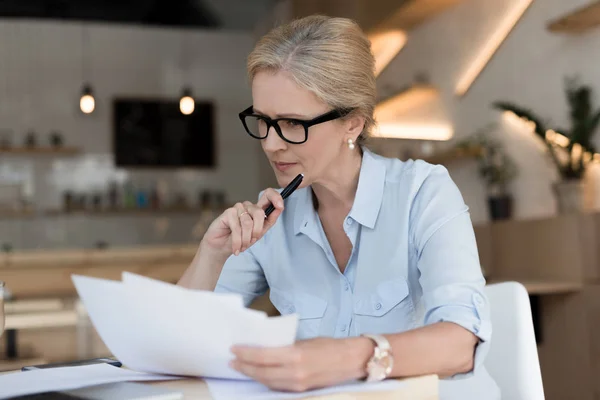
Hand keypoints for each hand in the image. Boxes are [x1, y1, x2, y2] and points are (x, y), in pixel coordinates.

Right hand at [201, 188, 283, 257]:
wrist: (222, 248)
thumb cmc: (241, 239)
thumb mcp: (259, 232)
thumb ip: (269, 220)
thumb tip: (280, 208)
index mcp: (258, 209)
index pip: (268, 195)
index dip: (276, 197)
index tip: (281, 206)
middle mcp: (248, 206)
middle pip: (259, 213)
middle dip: (257, 231)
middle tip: (251, 241)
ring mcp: (238, 208)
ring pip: (248, 222)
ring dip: (246, 239)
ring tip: (242, 246)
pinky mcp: (228, 212)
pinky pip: (237, 227)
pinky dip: (237, 241)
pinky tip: (235, 248)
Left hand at [230, 337, 372, 391]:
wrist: (351, 360)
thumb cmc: (330, 345)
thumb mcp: (305, 341)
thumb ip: (285, 346)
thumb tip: (265, 346)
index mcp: (296, 355)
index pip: (263, 356)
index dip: (245, 354)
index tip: (234, 349)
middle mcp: (295, 372)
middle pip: (261, 372)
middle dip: (244, 367)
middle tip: (232, 361)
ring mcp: (298, 384)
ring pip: (268, 382)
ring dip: (253, 375)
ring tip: (241, 368)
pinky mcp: (302, 390)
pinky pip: (278, 387)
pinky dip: (266, 381)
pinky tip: (259, 375)